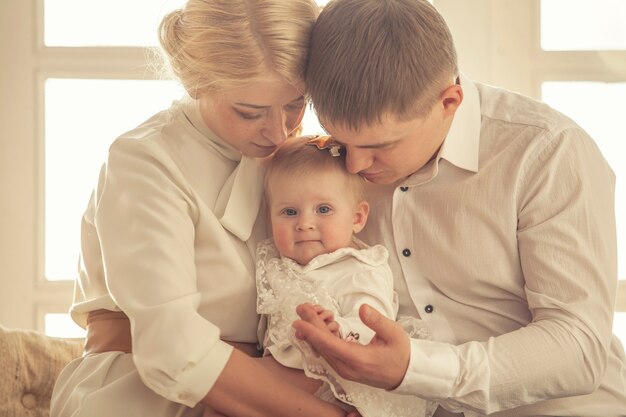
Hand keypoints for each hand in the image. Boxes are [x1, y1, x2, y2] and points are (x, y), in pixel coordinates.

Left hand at [293, 303, 409, 389]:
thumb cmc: (400, 354)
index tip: (299, 321)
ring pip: (323, 350)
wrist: (406, 374)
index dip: (312, 332)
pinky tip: (317, 326)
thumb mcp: (394, 333)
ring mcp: (344, 370)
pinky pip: (328, 353)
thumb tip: (362, 308)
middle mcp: (347, 368)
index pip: (329, 345)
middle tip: (301, 309)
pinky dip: (320, 339)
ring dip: (313, 332)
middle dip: (309, 327)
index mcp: (358, 359)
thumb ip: (377, 321)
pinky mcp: (344, 368)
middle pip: (322, 346)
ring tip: (307, 314)